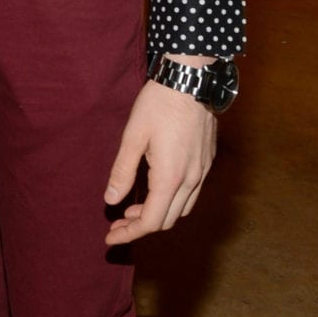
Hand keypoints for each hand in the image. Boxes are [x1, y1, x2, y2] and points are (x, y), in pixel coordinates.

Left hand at [103, 79, 217, 246]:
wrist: (192, 78)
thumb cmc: (159, 104)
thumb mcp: (133, 136)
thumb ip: (122, 171)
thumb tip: (111, 201)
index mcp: (170, 177)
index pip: (150, 221)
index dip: (129, 234)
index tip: (110, 238)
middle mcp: (191, 180)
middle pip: (167, 220)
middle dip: (140, 227)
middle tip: (117, 224)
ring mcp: (203, 171)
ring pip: (181, 209)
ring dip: (157, 214)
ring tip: (132, 208)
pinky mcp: (207, 161)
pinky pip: (191, 193)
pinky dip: (171, 200)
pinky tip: (155, 189)